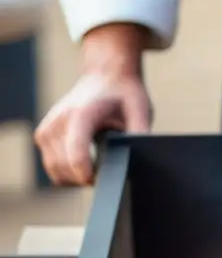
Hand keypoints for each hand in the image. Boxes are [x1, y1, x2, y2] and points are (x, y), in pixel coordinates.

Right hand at [35, 23, 151, 185]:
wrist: (106, 76)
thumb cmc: (125, 94)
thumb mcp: (141, 110)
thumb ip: (139, 133)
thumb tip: (142, 155)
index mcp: (82, 114)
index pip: (77, 154)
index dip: (88, 175)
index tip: (103, 181)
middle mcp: (59, 120)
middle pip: (63, 166)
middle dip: (85, 179)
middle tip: (107, 176)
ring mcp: (47, 128)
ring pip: (55, 170)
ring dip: (75, 178)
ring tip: (98, 171)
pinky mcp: (43, 134)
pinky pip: (51, 165)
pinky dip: (66, 172)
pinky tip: (85, 166)